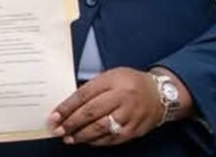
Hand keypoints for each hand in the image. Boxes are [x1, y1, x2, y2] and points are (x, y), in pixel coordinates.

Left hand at [48, 67, 165, 146]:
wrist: (161, 94)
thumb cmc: (130, 82)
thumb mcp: (111, 76)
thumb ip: (92, 88)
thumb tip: (70, 105)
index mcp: (112, 81)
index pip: (84, 95)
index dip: (67, 107)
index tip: (54, 116)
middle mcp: (122, 97)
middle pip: (91, 112)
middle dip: (71, 123)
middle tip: (58, 130)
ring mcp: (130, 114)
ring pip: (102, 128)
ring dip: (82, 135)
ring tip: (69, 138)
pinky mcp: (136, 129)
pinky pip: (113, 138)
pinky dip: (98, 141)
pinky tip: (87, 141)